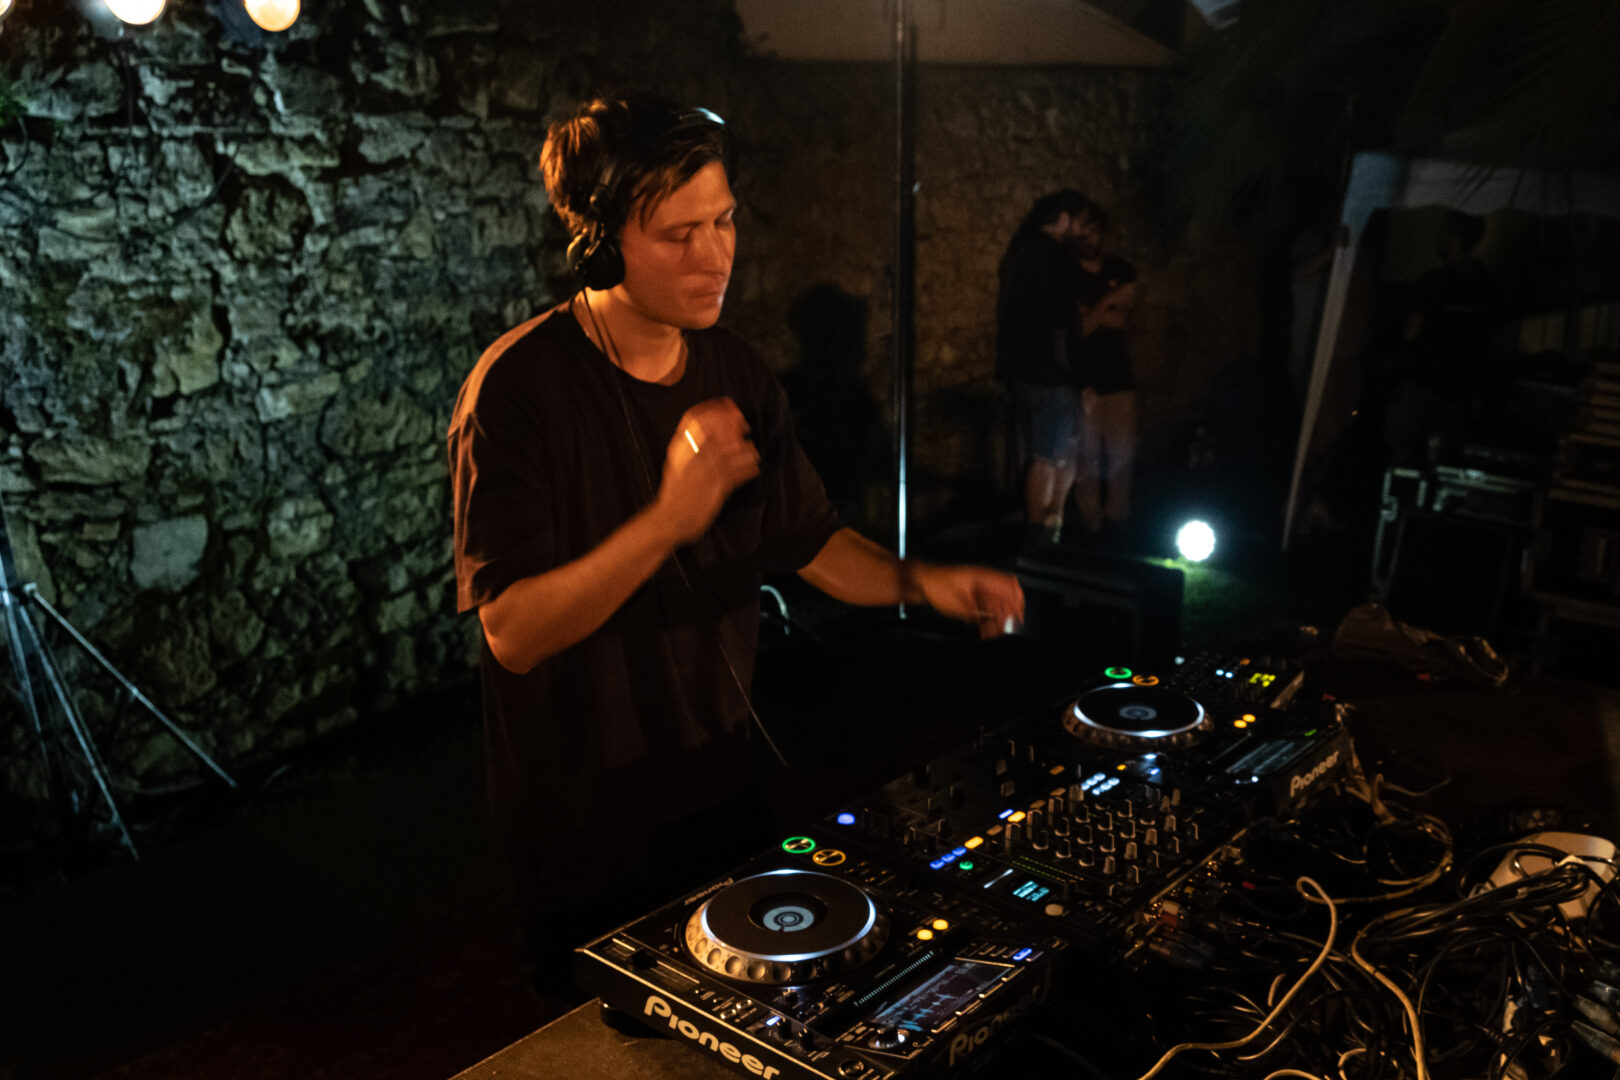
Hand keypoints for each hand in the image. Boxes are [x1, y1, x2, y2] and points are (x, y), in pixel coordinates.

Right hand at [654, 397, 760, 544]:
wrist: (669, 520)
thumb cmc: (675, 492)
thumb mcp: (676, 464)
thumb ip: (689, 446)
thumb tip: (709, 430)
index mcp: (678, 449)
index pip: (693, 418)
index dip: (713, 408)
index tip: (728, 405)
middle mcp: (690, 456)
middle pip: (716, 429)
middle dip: (733, 422)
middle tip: (744, 424)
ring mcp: (703, 471)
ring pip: (731, 450)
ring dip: (746, 448)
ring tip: (751, 451)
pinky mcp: (716, 487)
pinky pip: (738, 472)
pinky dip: (749, 467)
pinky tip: (754, 467)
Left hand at [915, 564, 1024, 639]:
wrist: (920, 582)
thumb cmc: (936, 585)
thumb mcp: (960, 604)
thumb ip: (980, 612)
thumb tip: (995, 619)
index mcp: (985, 577)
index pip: (1011, 585)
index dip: (1018, 602)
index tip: (1018, 617)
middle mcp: (983, 581)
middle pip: (1004, 598)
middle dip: (1005, 615)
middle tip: (1004, 630)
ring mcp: (976, 587)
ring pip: (993, 604)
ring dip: (995, 619)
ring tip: (992, 633)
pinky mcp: (969, 594)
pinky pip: (983, 605)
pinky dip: (985, 617)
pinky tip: (984, 628)